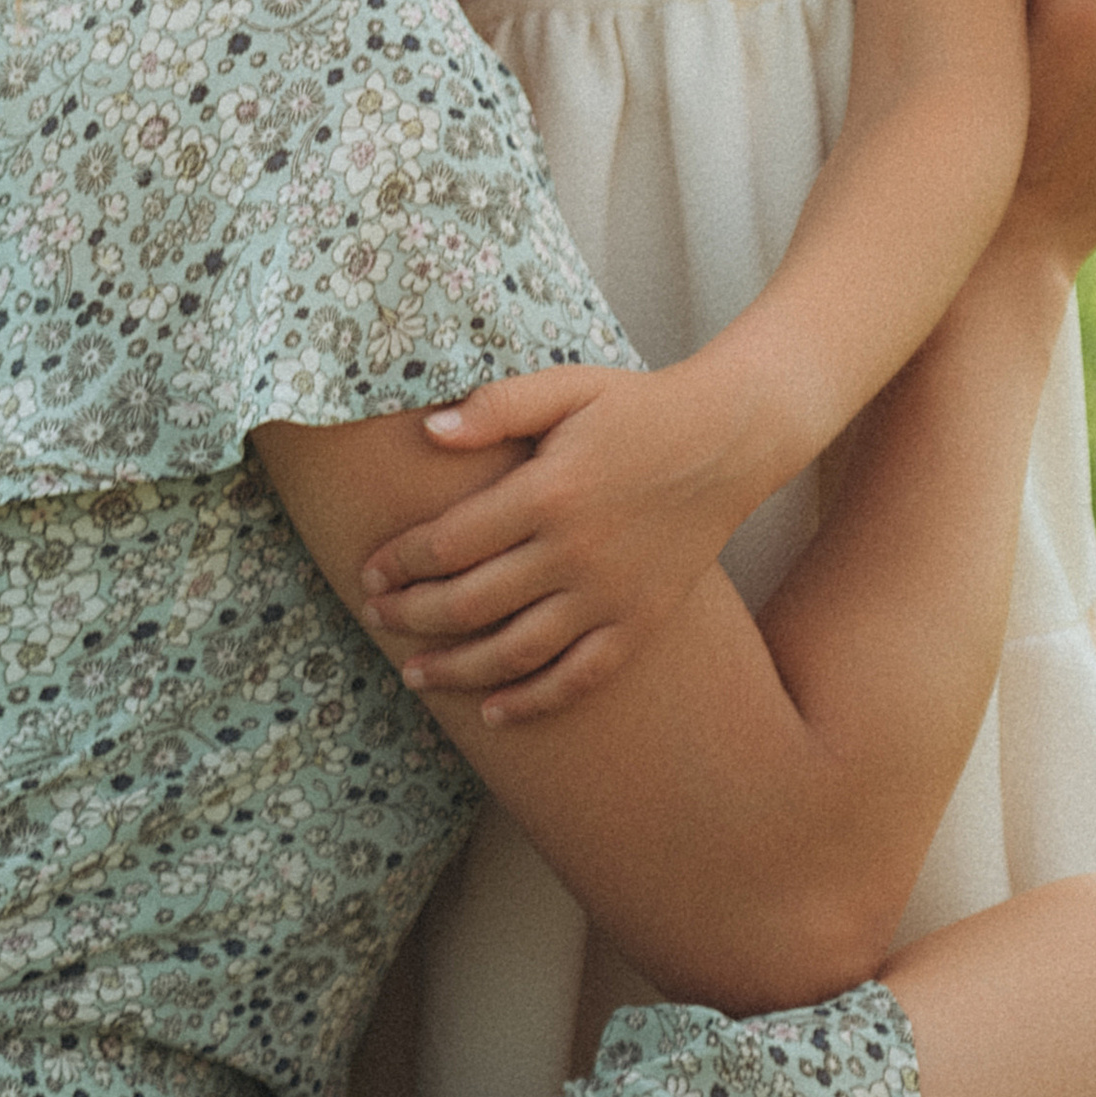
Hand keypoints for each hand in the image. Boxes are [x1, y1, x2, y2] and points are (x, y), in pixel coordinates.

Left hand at [358, 360, 761, 723]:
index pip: (449, 542)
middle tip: (375, 618)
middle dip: (411, 616)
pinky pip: (578, 676)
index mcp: (548, 491)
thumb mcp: (567, 386)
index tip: (369, 571)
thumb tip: (429, 432)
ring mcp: (610, 595)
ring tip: (414, 673)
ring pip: (515, 651)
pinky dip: (531, 701)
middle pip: (470, 603)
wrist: (726, 441)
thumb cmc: (636, 408)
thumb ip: (497, 406)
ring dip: (455, 669)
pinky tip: (492, 710)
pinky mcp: (640, 622)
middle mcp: (575, 552)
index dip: (400, 563)